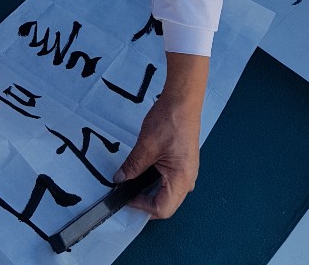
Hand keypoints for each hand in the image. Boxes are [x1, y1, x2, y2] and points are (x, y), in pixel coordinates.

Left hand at [114, 54, 207, 218]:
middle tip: (127, 192)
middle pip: (167, 204)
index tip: (126, 197)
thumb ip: (133, 166)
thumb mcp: (146, 145)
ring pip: (168, 193)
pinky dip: (156, 181)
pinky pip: (171, 181)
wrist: (183, 99)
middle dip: (146, 201)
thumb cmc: (170, 120)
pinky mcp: (184, 163)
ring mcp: (188, 171)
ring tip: (133, 182)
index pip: (162, 209)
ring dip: (151, 191)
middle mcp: (188, 180)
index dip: (142, 206)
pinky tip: (144, 171)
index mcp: (182, 179)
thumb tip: (119, 179)